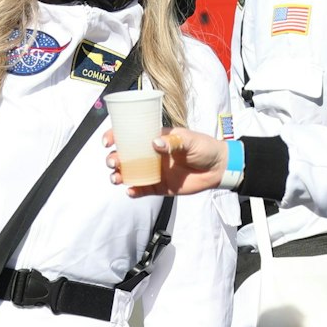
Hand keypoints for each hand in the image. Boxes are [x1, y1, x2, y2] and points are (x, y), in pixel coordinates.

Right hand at [107, 127, 226, 195]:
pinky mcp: (160, 186)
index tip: (107, 141)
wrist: (219, 168)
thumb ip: (173, 142)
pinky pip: (142, 190)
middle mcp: (151, 155)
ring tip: (117, 178)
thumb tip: (155, 143)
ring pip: (130, 174)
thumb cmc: (205, 148)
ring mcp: (154, 171)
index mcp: (155, 138)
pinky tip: (131, 191)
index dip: (115, 136)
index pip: (131, 135)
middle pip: (125, 156)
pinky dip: (133, 191)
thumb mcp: (189, 140)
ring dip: (119, 176)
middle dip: (113, 159)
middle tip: (113, 163)